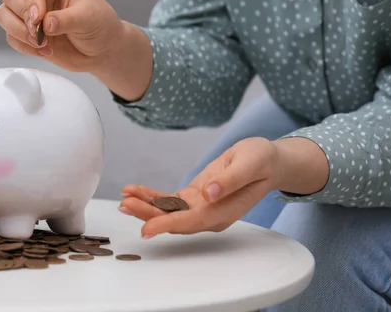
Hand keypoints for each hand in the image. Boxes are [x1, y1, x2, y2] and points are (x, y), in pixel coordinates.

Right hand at [0, 0, 123, 71]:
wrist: (101, 49)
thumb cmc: (99, 24)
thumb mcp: (88, 18)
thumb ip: (66, 20)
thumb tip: (45, 24)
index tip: (38, 19)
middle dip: (22, 17)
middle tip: (39, 33)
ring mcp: (29, 10)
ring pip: (4, 14)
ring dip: (19, 32)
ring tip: (43, 44)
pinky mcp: (25, 31)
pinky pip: (10, 36)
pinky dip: (23, 46)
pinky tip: (44, 51)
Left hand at [119, 137, 328, 237]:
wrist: (266, 161)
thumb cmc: (262, 161)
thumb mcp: (251, 164)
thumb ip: (230, 180)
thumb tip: (210, 192)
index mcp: (224, 212)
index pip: (192, 222)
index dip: (168, 225)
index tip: (147, 228)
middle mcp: (210, 215)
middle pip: (174, 220)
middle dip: (148, 215)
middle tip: (125, 205)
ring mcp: (200, 208)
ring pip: (168, 212)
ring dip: (145, 207)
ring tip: (124, 197)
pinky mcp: (194, 198)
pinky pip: (169, 201)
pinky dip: (151, 197)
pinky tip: (134, 192)